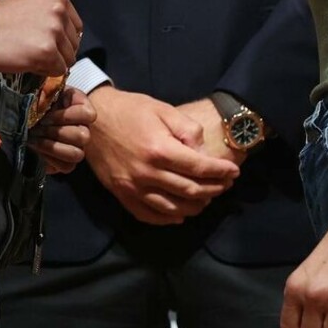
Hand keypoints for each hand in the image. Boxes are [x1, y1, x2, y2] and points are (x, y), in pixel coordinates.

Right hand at [0, 0, 81, 76]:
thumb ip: (48, 8)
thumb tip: (63, 25)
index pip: (75, 25)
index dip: (64, 37)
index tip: (51, 42)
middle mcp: (59, 10)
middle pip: (74, 42)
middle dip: (59, 50)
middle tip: (39, 51)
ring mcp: (54, 31)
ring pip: (69, 57)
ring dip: (54, 61)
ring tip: (33, 56)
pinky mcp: (47, 51)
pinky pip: (59, 69)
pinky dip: (46, 71)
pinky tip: (31, 63)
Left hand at [28, 88, 95, 173]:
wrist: (29, 117)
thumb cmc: (39, 101)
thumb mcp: (43, 90)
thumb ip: (47, 89)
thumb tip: (43, 96)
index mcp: (82, 108)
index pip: (88, 115)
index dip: (66, 116)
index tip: (45, 114)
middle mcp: (84, 129)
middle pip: (83, 136)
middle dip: (56, 132)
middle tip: (37, 128)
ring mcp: (77, 148)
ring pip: (77, 154)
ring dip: (53, 147)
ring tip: (35, 139)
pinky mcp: (66, 163)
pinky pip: (66, 167)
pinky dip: (49, 159)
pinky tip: (36, 149)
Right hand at [84, 87, 239, 224]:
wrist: (94, 120)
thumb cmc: (131, 110)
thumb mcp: (162, 109)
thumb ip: (186, 129)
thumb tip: (200, 151)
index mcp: (159, 149)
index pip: (198, 168)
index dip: (220, 172)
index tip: (234, 172)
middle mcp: (147, 173)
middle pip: (189, 190)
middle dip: (213, 189)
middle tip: (226, 185)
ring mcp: (133, 188)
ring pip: (172, 208)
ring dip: (195, 206)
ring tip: (207, 199)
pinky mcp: (122, 195)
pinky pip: (149, 215)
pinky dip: (168, 218)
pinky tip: (180, 214)